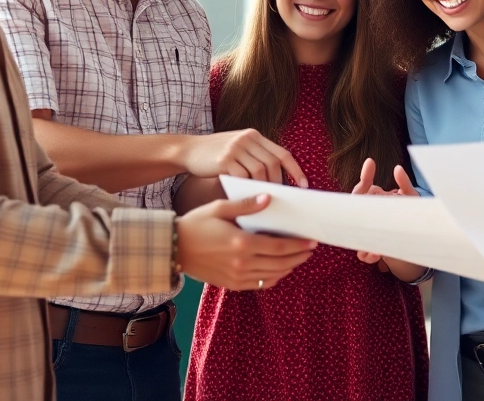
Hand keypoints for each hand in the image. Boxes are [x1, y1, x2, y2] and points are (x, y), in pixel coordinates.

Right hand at [176, 194, 316, 289]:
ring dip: (289, 267)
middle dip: (298, 256)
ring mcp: (237, 277)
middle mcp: (242, 263)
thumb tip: (269, 199)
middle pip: (280, 263)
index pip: (279, 247)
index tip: (311, 241)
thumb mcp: (219, 208)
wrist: (172, 248)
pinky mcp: (231, 284)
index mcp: (241, 243)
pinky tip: (280, 270)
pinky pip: (260, 284)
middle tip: (310, 249)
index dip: (298, 245)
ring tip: (299, 258)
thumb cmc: (195, 224)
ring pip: (272, 276)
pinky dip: (274, 278)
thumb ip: (246, 205)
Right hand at [181, 129, 307, 188]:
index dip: (295, 170)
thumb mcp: (237, 149)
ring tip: (265, 201)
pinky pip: (241, 176)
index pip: (282, 153)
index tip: (304, 185)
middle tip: (281, 199)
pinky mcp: (223, 159)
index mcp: (254, 136)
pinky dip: (247, 188)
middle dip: (279, 183)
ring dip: (264, 188)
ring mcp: (235, 148)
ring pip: (259, 170)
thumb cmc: (216, 156)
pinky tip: (247, 198)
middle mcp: (247, 139)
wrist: (188, 150)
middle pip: (273, 163)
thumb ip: (255, 158)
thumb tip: (276, 183)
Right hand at [349, 158, 426, 281]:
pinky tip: (378, 252)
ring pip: (355, 234)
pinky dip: (368, 254)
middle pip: (355, 210)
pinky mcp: (370, 252)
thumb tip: (397, 168)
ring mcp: (366, 235)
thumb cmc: (409, 218)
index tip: (371, 163)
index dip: (365, 177)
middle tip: (374, 205)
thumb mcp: (411, 201)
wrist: (416, 244)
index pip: (362, 189)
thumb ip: (405, 184)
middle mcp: (366, 217)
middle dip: (361, 210)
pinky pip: (362, 254)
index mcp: (373, 202)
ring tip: (376, 235)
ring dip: (364, 235)